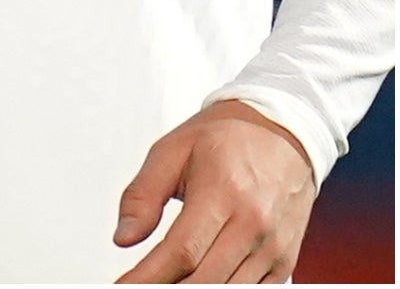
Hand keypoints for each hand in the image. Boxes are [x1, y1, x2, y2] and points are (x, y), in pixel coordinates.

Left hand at [113, 100, 316, 281]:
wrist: (281, 134)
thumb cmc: (225, 138)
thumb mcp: (171, 150)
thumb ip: (143, 194)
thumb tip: (123, 237)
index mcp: (222, 191)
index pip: (181, 250)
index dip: (149, 276)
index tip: (124, 286)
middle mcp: (253, 224)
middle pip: (205, 280)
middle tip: (139, 288)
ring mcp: (273, 248)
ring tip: (164, 285)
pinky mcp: (284, 262)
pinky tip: (197, 283)